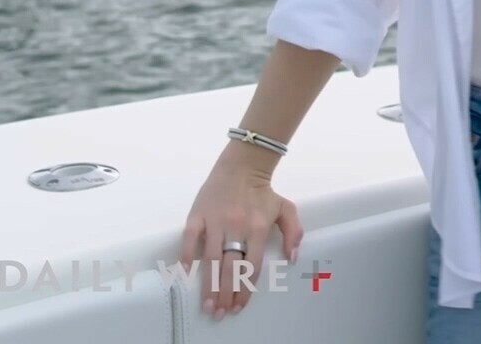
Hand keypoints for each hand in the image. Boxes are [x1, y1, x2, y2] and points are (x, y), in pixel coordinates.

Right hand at [179, 153, 303, 319]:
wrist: (242, 166)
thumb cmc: (263, 192)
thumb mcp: (286, 209)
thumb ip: (294, 233)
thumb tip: (292, 258)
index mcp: (258, 228)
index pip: (251, 265)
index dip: (245, 288)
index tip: (240, 306)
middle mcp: (237, 227)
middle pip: (230, 267)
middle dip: (226, 293)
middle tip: (220, 313)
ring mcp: (216, 221)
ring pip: (210, 258)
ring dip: (208, 284)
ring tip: (207, 304)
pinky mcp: (198, 215)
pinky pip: (190, 237)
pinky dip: (187, 254)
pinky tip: (186, 272)